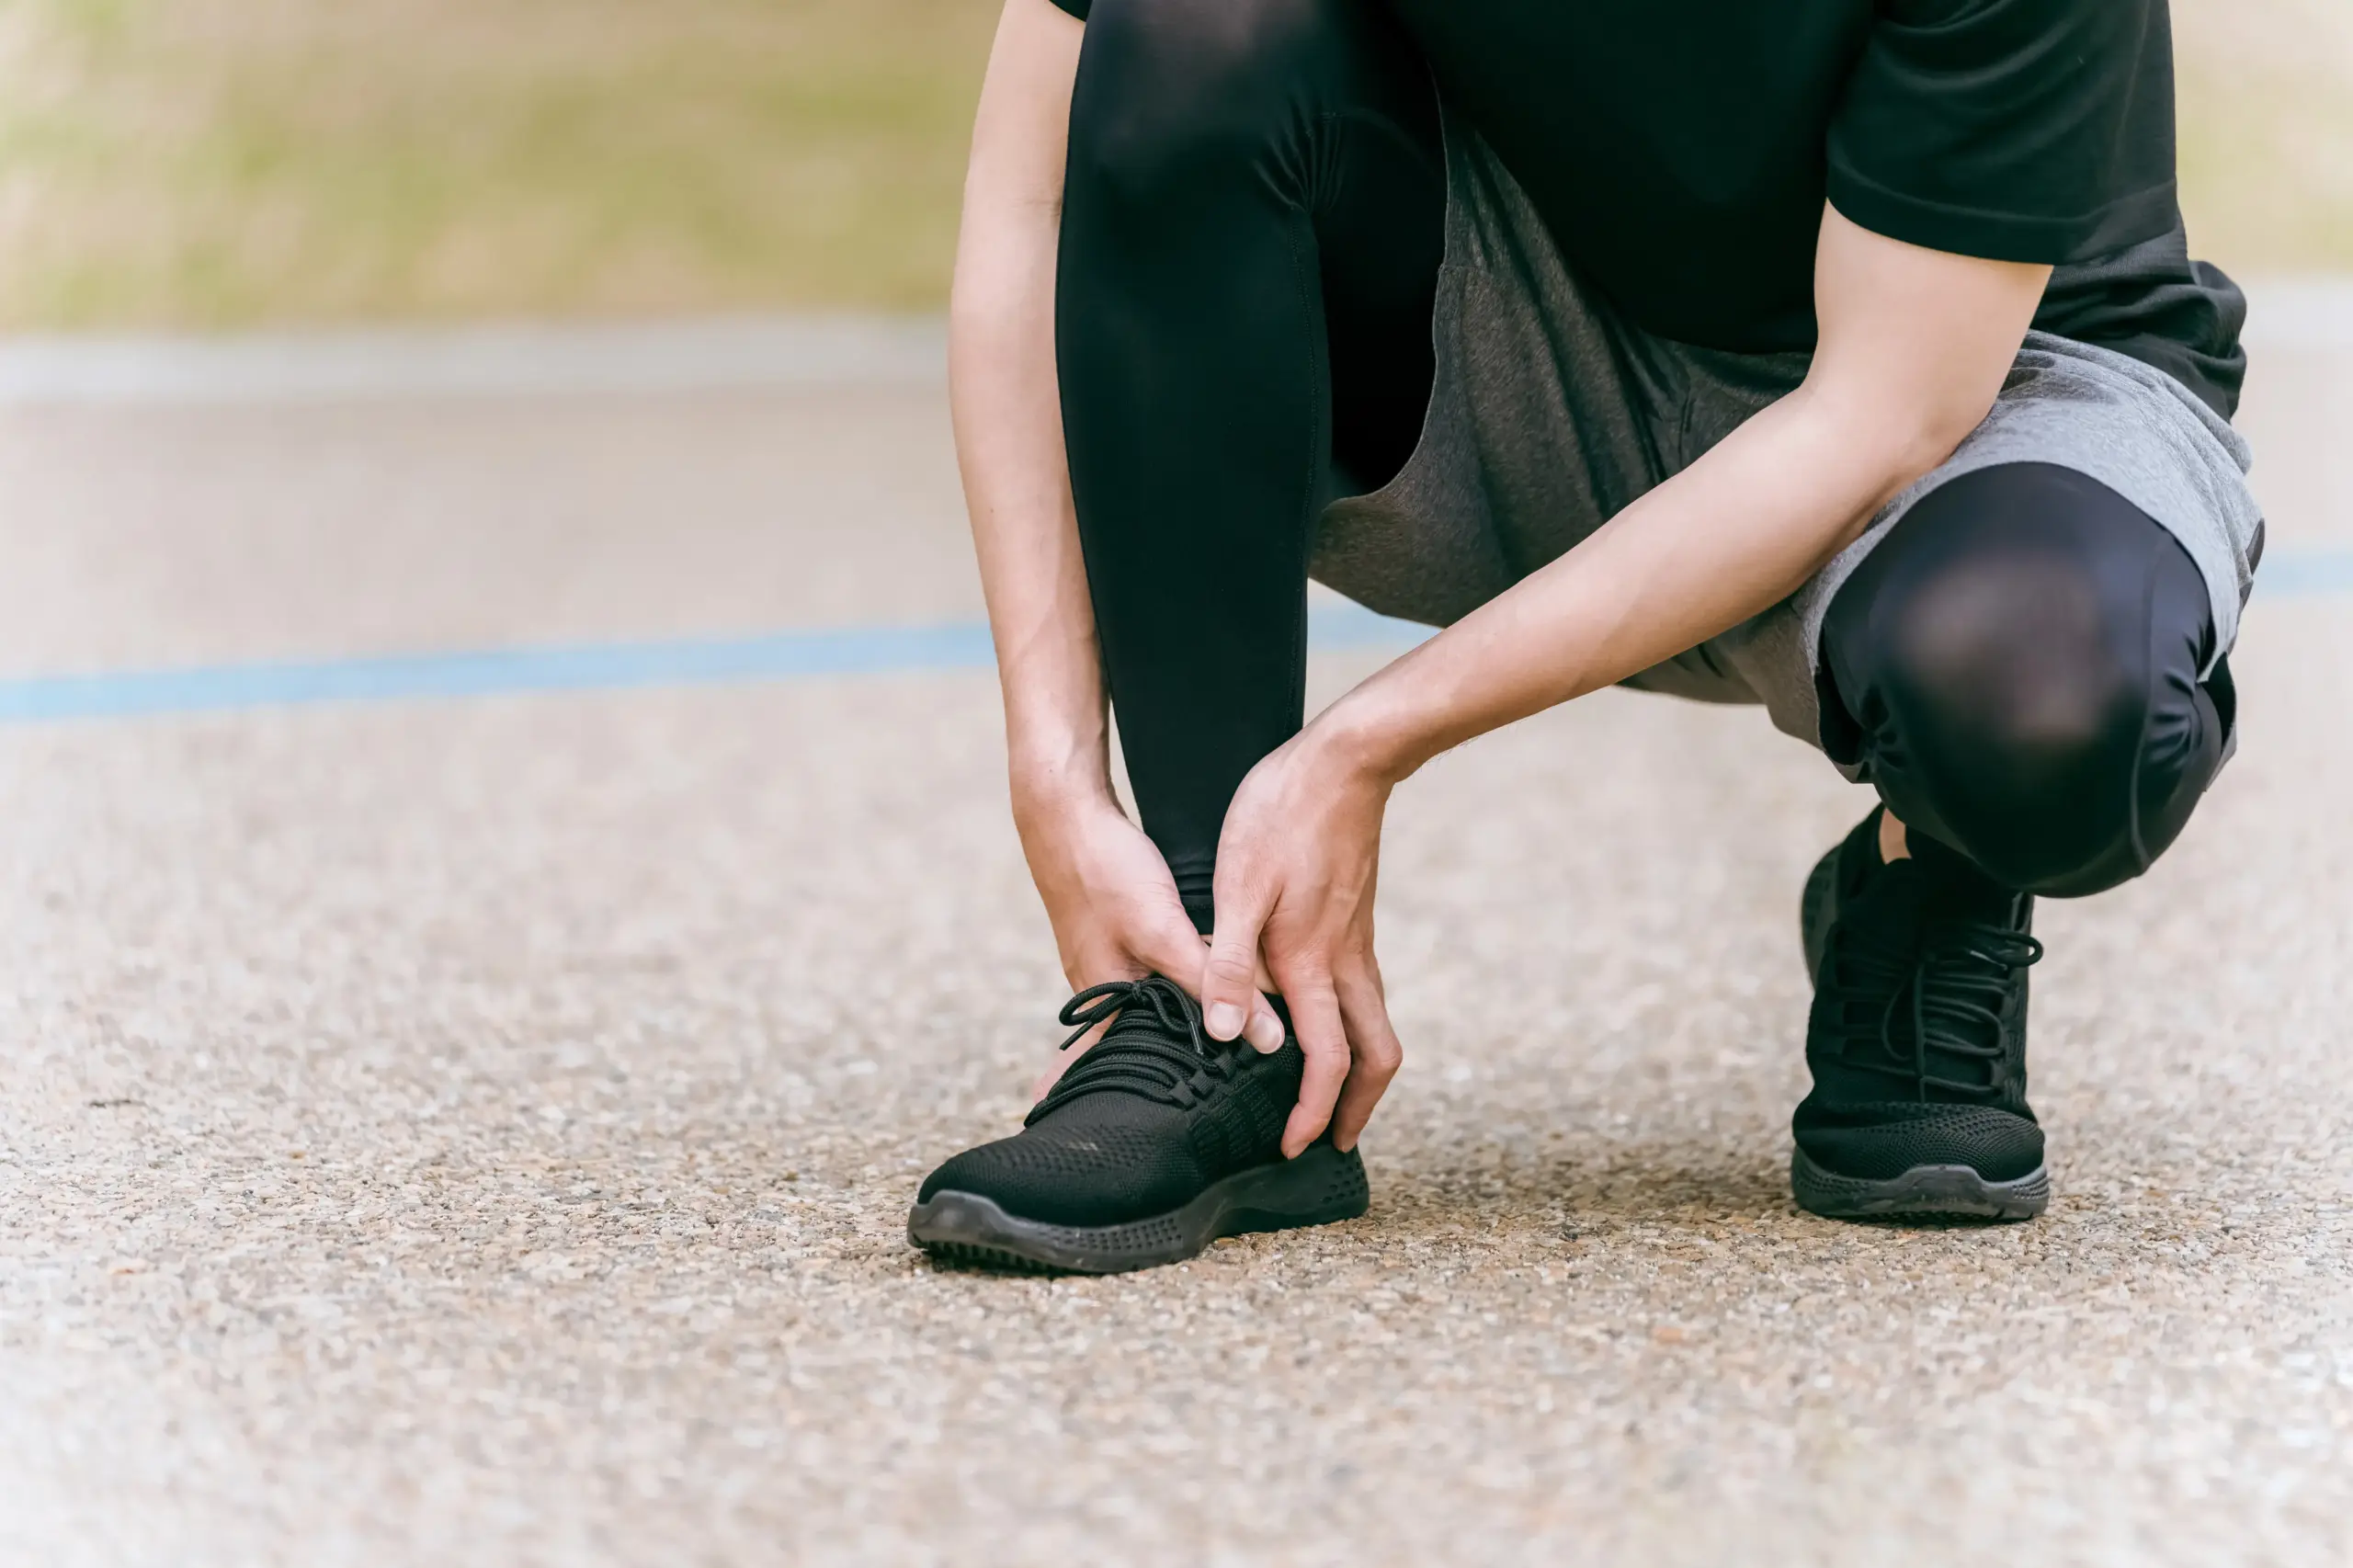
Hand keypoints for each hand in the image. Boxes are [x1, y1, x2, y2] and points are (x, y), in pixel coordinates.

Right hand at [1014, 784, 1285, 1095]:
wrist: (1063, 812)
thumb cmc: (1104, 871)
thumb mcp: (1162, 930)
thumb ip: (1213, 982)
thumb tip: (1264, 1038)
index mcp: (1106, 1000)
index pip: (1123, 1073)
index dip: (1146, 1104)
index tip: (1169, 1140)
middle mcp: (1103, 989)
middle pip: (1139, 1046)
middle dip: (1160, 1078)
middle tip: (1196, 1115)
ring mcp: (1107, 961)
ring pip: (1149, 1011)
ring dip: (1173, 1033)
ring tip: (1207, 1066)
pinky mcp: (1118, 934)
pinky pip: (1150, 978)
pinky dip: (1172, 993)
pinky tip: (1194, 993)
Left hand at [1198, 721, 1404, 1157]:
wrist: (1346, 761)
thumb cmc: (1282, 815)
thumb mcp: (1239, 886)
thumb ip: (1231, 964)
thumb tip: (1227, 1034)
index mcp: (1312, 962)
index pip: (1326, 1062)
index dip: (1313, 1113)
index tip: (1296, 1147)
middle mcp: (1346, 961)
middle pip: (1376, 1057)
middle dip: (1358, 1107)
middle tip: (1333, 1139)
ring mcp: (1358, 941)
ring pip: (1376, 1026)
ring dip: (1358, 1070)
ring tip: (1328, 1095)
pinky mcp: (1356, 920)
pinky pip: (1365, 992)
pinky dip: (1353, 1028)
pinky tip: (1321, 1021)